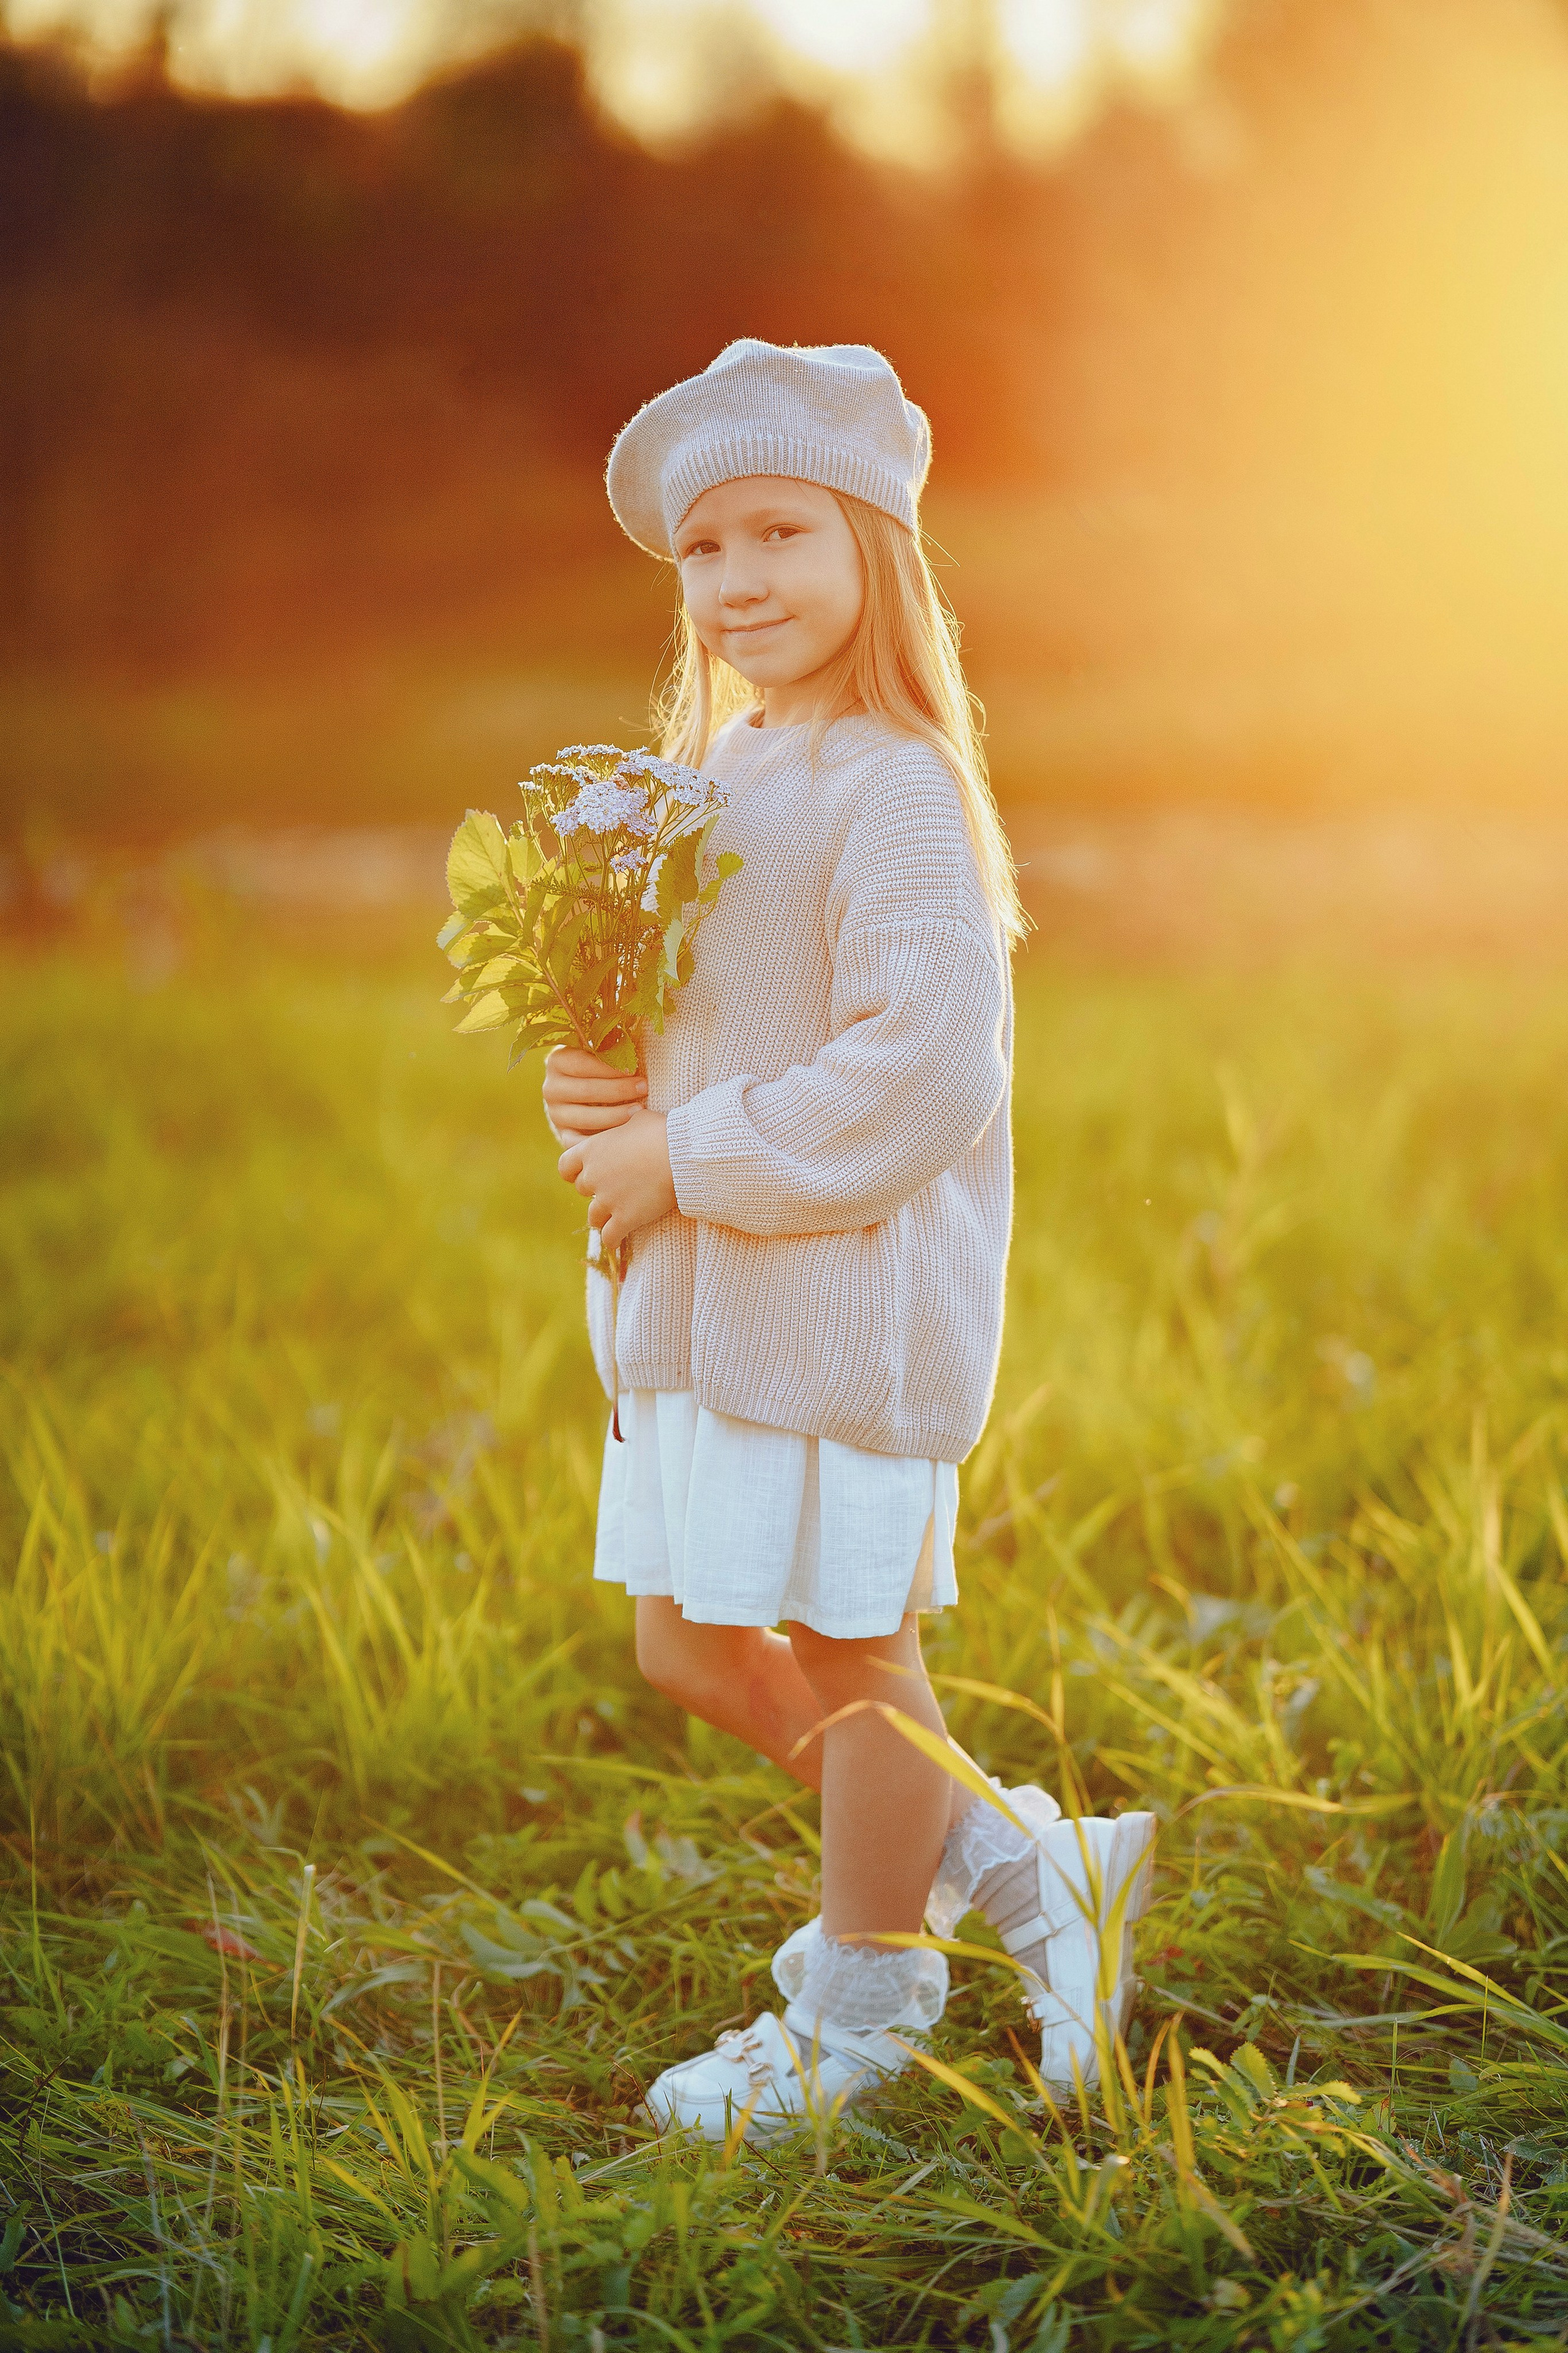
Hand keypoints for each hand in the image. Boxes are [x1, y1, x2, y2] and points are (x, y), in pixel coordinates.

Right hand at [541, 1046, 645, 1143]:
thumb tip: (634, 1034)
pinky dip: (602, 1140)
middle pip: (585, 1091)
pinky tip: (623, 1134)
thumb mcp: (603, 1051)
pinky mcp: (564, 1134)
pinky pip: (581, 1142)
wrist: (589, 1093)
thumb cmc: (604, 1066)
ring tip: (639, 1110)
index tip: (635, 1068)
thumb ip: (612, 1045)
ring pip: (585, 1118)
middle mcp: (551, 1088)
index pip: (582, 1064)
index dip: (610, 1067)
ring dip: (615, 1115)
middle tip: (644, 1088)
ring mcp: (555, 1114)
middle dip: (618, 1090)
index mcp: (557, 1061)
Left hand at [558, 1110, 675, 1250]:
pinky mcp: (624, 1219)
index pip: (565, 1166)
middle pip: (582, 1190)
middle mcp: (593, 1176)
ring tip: (615, 1216)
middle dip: (595, 1191)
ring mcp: (607, 1200)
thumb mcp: (637, 1119)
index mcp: (591, 1150)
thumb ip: (624, 1126)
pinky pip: (609, 1237)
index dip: (573, 1172)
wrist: (680, 1155)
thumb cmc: (662, 1131)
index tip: (583, 1174)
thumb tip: (630, 1120)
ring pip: (593, 1216)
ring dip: (603, 1216)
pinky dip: (612, 1239)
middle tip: (612, 1189)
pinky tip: (617, 1241)